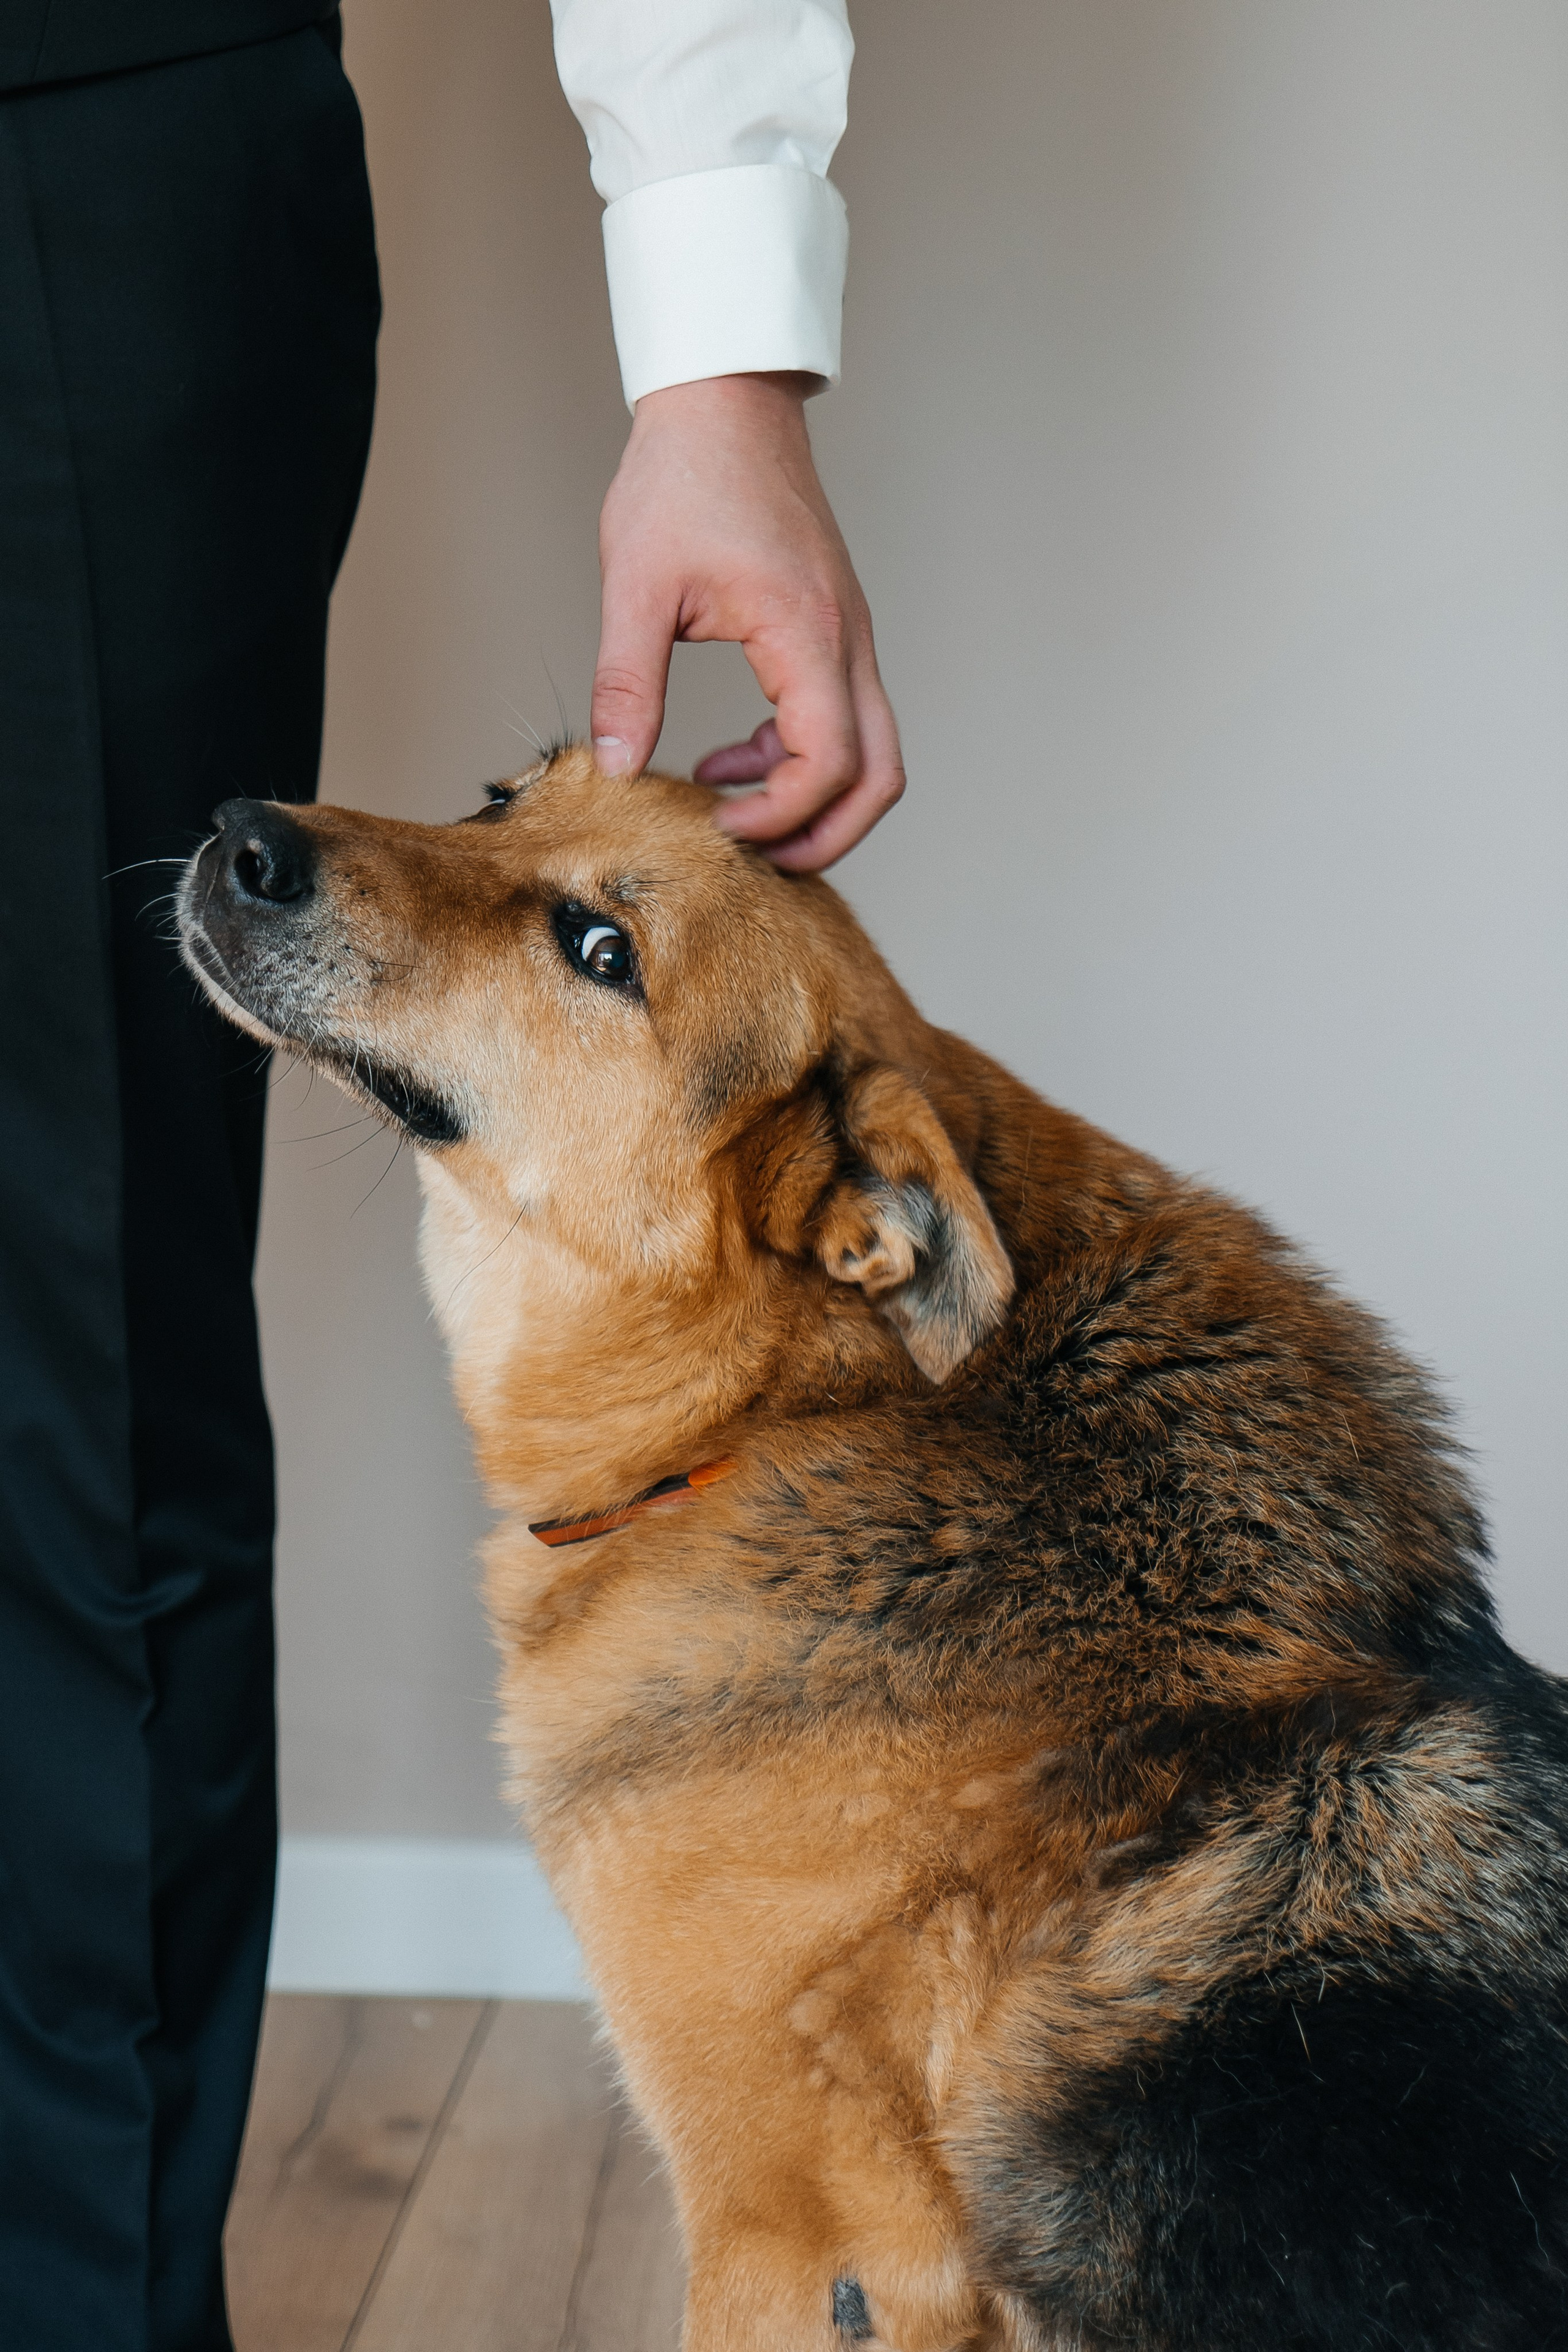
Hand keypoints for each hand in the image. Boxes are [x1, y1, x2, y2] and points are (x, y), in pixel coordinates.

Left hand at [591, 373, 904, 871]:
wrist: (725, 400)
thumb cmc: (684, 474)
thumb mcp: (637, 584)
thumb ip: (627, 684)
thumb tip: (616, 769)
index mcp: (805, 633)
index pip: (830, 762)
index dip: (781, 815)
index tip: (718, 825)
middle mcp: (846, 640)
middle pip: (880, 776)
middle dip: (826, 835)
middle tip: (756, 859)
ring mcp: (849, 635)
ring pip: (871, 752)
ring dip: (814, 799)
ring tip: (733, 810)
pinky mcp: (833, 630)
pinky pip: (843, 717)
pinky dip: (800, 757)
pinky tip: (734, 757)